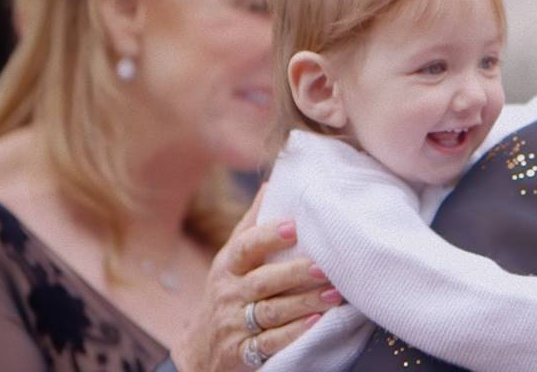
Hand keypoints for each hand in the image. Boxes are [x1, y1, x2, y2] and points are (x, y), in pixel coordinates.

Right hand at [170, 186, 341, 370]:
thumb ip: (252, 224)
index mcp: (227, 266)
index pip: (244, 247)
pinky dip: (294, 333)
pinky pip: (270, 343)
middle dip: (294, 273)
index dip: (267, 236)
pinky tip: (317, 321)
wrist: (202, 348)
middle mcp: (229, 294)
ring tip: (334, 293)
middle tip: (324, 266)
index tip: (293, 226)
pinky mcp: (244, 352)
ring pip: (271, 312)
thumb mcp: (232, 258)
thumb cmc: (229, 290)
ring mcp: (235, 325)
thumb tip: (272, 183)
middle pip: (262, 281)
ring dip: (304, 302)